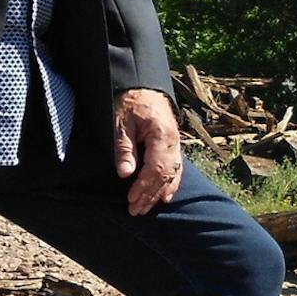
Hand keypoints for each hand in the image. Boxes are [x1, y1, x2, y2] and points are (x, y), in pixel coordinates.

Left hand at [114, 88, 183, 213]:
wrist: (142, 85)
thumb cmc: (130, 101)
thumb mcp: (120, 122)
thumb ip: (124, 147)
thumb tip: (126, 173)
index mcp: (162, 134)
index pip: (156, 167)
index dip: (144, 186)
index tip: (131, 200)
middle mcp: (173, 141)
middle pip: (165, 175)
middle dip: (150, 195)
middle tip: (135, 211)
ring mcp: (176, 143)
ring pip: (172, 174)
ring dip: (159, 193)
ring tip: (146, 208)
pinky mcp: (173, 144)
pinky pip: (176, 168)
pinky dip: (170, 184)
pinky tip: (165, 197)